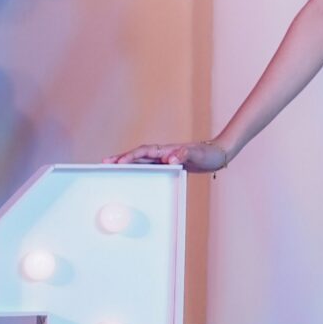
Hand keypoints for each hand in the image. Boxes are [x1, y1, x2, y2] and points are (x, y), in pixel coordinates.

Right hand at [101, 139, 229, 173]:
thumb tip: (171, 157)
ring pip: (141, 160)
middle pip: (138, 155)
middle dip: (121, 158)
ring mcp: (165, 158)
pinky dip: (138, 168)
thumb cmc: (209, 154)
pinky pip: (149, 166)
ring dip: (127, 163)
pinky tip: (132, 173)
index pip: (145, 152)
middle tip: (104, 163)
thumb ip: (185, 154)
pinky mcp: (168, 164)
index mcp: (168, 150)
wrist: (218, 154)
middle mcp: (163, 153)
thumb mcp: (199, 155)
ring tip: (111, 166)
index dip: (131, 157)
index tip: (119, 162)